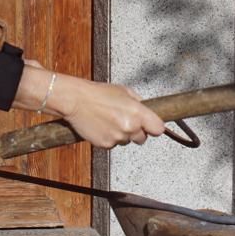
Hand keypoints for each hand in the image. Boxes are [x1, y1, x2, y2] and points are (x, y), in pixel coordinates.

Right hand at [9, 68, 164, 149]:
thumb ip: (138, 102)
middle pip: (143, 138)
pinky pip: (113, 144)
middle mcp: (130, 127)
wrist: (76, 100)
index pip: (158, 129)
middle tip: (125, 121)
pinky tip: (102, 126)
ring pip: (127, 141)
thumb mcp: (124, 91)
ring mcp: (118, 137)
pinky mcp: (105, 144)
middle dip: (137, 131)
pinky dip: (109, 138)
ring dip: (122, 134)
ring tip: (109, 120)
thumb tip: (147, 109)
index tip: (152, 126)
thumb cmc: (97, 93)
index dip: (155, 127)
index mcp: (137, 112)